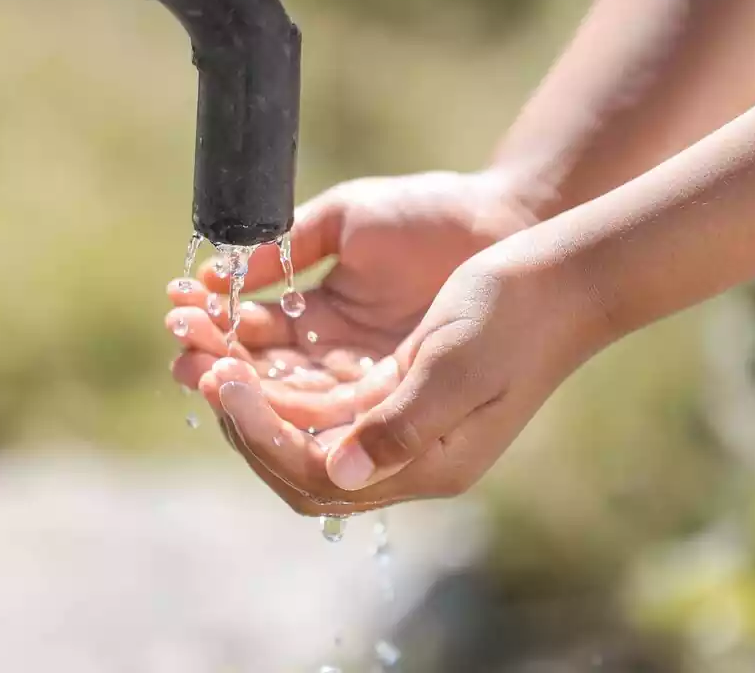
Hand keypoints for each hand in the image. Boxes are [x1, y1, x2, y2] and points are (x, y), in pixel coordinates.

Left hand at [203, 248, 602, 515]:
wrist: (559, 280)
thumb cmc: (515, 316)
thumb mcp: (459, 367)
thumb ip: (404, 425)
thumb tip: (341, 471)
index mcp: (426, 464)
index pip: (318, 474)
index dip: (262, 433)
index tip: (225, 380)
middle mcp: (404, 456)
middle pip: (297, 459)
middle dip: (241, 415)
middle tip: (196, 364)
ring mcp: (395, 425)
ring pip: (298, 425)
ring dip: (249, 391)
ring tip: (203, 349)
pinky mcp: (388, 391)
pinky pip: (314, 395)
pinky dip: (275, 373)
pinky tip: (244, 341)